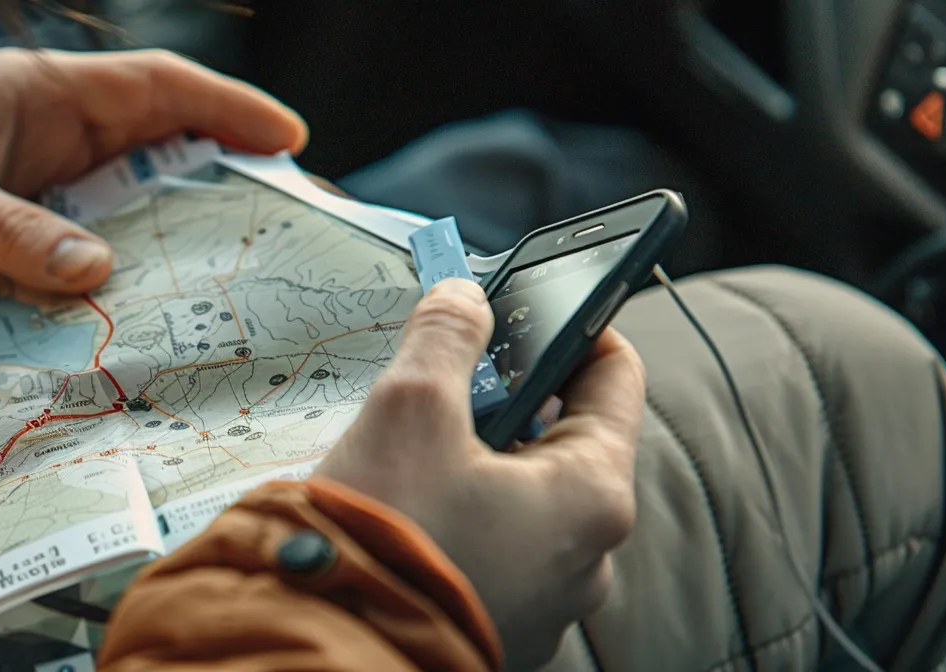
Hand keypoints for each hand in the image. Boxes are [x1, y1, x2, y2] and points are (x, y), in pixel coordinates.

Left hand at [0, 48, 307, 289]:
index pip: (157, 88)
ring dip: (182, 230)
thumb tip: (98, 272)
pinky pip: (92, 249)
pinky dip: (130, 271)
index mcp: (37, 96)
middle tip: (288, 219)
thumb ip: (6, 229)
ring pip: (133, 202)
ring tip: (244, 272)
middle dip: (226, 172)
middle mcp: (47, 136)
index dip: (228, 107)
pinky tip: (155, 310)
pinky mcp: (15, 237)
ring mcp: (36, 188)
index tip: (288, 140)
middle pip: (161, 145)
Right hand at [314, 279, 644, 668]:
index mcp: (591, 495)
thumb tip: (462, 298)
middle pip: (565, 442)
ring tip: (414, 450)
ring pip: (526, 502)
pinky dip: (462, 520)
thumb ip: (447, 336)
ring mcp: (545, 602)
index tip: (530, 307)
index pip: (616, 378)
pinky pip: (496, 554)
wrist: (330, 650)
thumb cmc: (384, 537)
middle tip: (450, 379)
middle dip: (510, 400)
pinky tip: (408, 510)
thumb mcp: (410, 407)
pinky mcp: (500, 629)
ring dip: (480, 464)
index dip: (575, 328)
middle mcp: (586, 558)